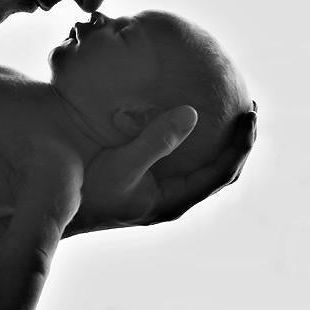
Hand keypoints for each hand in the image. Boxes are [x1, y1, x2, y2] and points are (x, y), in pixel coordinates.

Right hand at [65, 101, 257, 235]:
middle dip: (237, 141)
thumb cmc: (87, 187)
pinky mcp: (148, 175)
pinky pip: (179, 154)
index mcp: (174, 199)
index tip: (249, 114)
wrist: (60, 202)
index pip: (222, 173)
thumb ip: (155, 142)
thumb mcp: (120, 166)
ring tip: (228, 107)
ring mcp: (161, 187)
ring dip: (218, 139)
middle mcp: (172, 195)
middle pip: (219, 170)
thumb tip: (192, 114)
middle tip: (248, 107)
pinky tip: (186, 110)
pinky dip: (191, 135)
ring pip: (201, 163)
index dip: (241, 145)